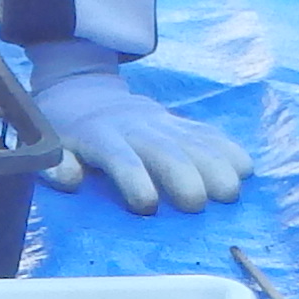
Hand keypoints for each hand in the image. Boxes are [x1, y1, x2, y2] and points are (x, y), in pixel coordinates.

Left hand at [22, 43, 249, 213]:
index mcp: (101, 137)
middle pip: (164, 150)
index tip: (147, 207)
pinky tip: (246, 169)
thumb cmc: (68, 131)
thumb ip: (57, 164)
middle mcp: (136, 128)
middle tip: (197, 205)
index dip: (133, 179)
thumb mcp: (52, 144)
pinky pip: (207, 133)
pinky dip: (227, 149)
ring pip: (192, 140)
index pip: (119, 157)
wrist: (87, 92)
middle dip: (182, 175)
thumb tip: (70, 180)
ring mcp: (162, 123)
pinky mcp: (180, 123)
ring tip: (230, 193)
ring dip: (214, 165)